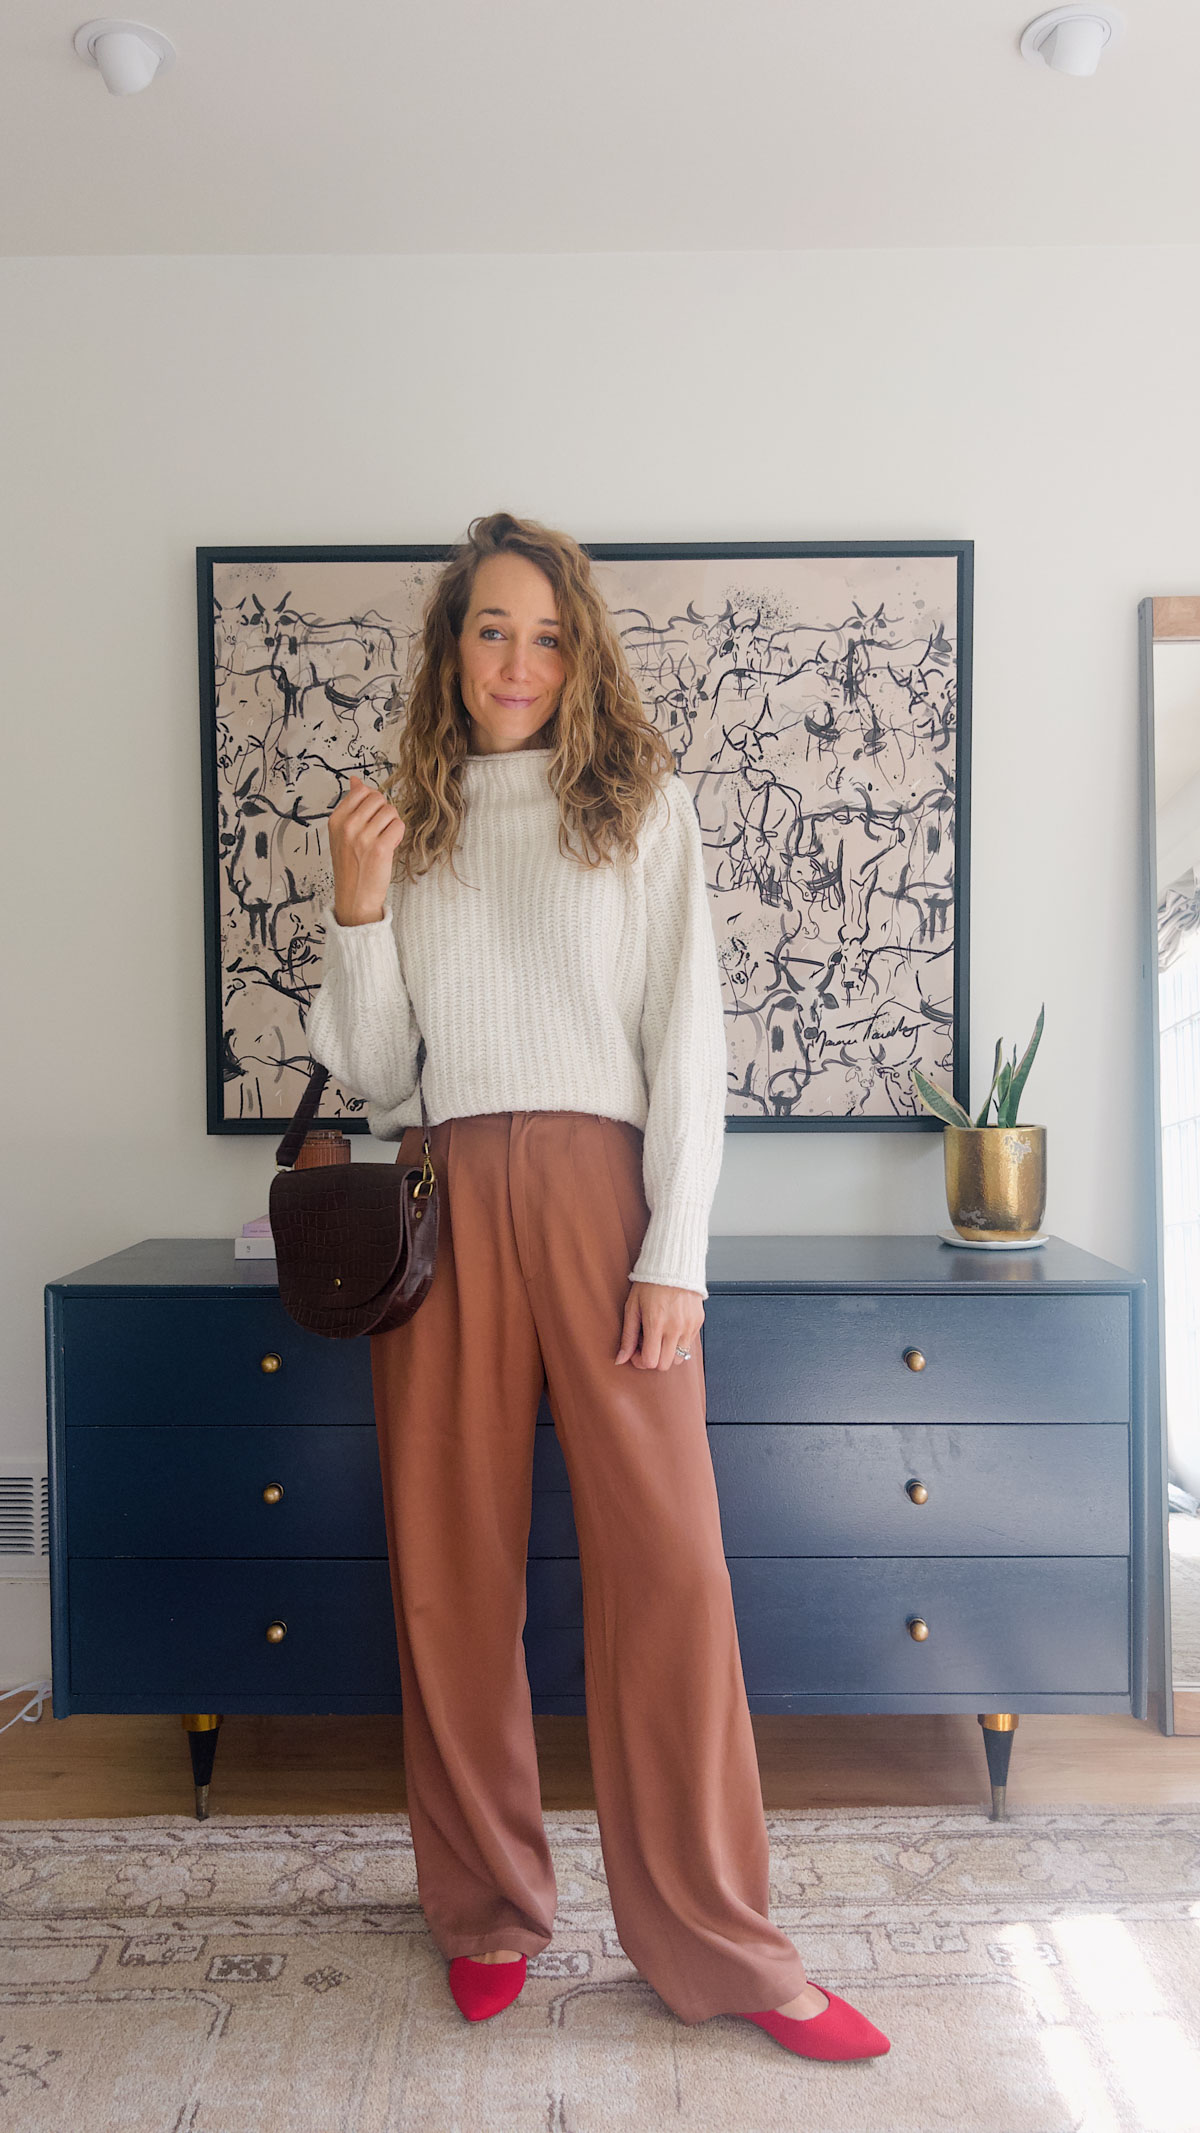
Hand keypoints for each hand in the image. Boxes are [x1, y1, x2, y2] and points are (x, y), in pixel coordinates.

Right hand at [328, 772, 406, 925]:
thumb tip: (356, 781)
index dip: (372, 802)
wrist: (354, 897)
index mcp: (336, 820)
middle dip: (384, 812)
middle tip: (379, 830)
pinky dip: (397, 835)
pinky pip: (398, 825)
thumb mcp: (342, 833)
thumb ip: (350, 806)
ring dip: (392, 824)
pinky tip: (389, 846)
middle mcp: (348, 827)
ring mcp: (363, 837)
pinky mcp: (380, 848)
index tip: (371, 817)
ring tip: (383, 839)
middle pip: (378, 798)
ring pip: (391, 811)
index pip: (361, 791)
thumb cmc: (350, 866)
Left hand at [616, 1281, 703, 1370]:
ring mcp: (689, 1326)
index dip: (640, 1361)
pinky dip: (678, 1343)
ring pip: (680, 1358)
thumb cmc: (650, 1283)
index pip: (651, 1361)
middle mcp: (675, 1328)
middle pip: (665, 1365)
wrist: (673, 1264)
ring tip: (660, 1336)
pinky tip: (670, 1328)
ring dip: (668, 1353)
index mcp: (656, 1323)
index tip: (636, 1352)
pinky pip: (688, 1344)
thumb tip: (621, 1359)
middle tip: (647, 1344)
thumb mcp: (632, 1308)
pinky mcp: (698, 1322)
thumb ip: (628, 1336)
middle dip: (654, 1360)